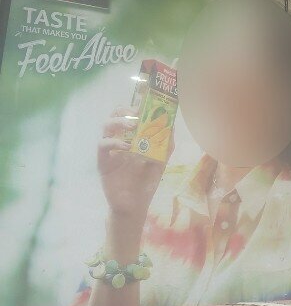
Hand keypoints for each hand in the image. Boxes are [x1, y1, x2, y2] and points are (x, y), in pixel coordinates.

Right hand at [97, 107, 171, 260]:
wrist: (135, 205)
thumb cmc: (146, 182)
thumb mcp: (160, 161)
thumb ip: (166, 144)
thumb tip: (172, 124)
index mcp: (132, 137)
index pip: (130, 114)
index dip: (135, 105)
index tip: (145, 100)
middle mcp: (119, 140)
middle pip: (115, 115)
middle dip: (126, 110)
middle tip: (137, 113)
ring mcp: (110, 150)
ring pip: (106, 126)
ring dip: (119, 122)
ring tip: (132, 126)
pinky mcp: (103, 162)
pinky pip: (103, 145)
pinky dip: (114, 141)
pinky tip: (126, 146)